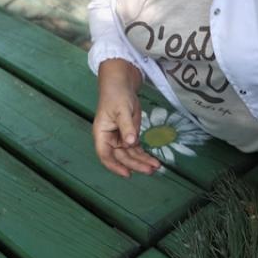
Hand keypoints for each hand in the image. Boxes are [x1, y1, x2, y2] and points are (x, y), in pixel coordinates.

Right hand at [93, 59, 159, 177]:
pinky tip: (153, 161)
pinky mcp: (130, 135)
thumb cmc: (116, 95)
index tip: (127, 173)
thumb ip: (127, 127)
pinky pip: (136, 149)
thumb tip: (131, 143)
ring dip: (142, 162)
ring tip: (156, 167)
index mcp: (102, 134)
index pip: (105, 155)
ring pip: (130, 155)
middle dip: (135, 164)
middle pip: (121, 157)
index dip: (115, 166)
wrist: (122, 84)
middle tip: (150, 170)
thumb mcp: (122, 110)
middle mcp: (110, 139)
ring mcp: (120, 138)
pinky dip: (144, 155)